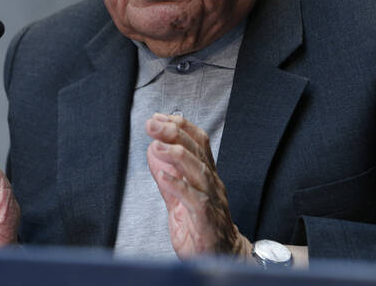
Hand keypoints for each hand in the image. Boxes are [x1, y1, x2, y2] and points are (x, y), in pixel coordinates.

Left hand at [145, 113, 252, 258]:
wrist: (222, 258)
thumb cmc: (202, 227)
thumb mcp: (180, 198)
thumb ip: (168, 175)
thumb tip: (153, 150)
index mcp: (206, 175)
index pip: (198, 142)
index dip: (180, 126)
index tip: (159, 117)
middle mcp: (212, 184)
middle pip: (197, 151)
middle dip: (174, 133)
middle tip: (152, 124)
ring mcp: (212, 201)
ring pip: (199, 171)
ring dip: (177, 155)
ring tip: (157, 145)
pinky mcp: (207, 220)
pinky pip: (196, 200)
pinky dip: (179, 187)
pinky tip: (164, 177)